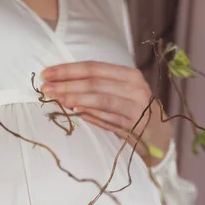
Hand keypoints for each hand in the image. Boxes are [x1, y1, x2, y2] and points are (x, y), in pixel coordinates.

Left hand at [41, 61, 172, 165]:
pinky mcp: (137, 125)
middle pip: (95, 82)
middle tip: (46, 89)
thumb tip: (61, 87)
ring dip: (78, 99)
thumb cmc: (132, 113)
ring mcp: (138, 106)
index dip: (68, 70)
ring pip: (102, 99)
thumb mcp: (117, 96)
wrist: (158, 136)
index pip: (93, 68)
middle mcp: (135, 87)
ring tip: (58, 100)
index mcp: (128, 75)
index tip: (47, 74)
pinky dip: (93, 116)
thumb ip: (95, 90)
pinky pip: (111, 119)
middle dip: (68, 84)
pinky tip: (77, 114)